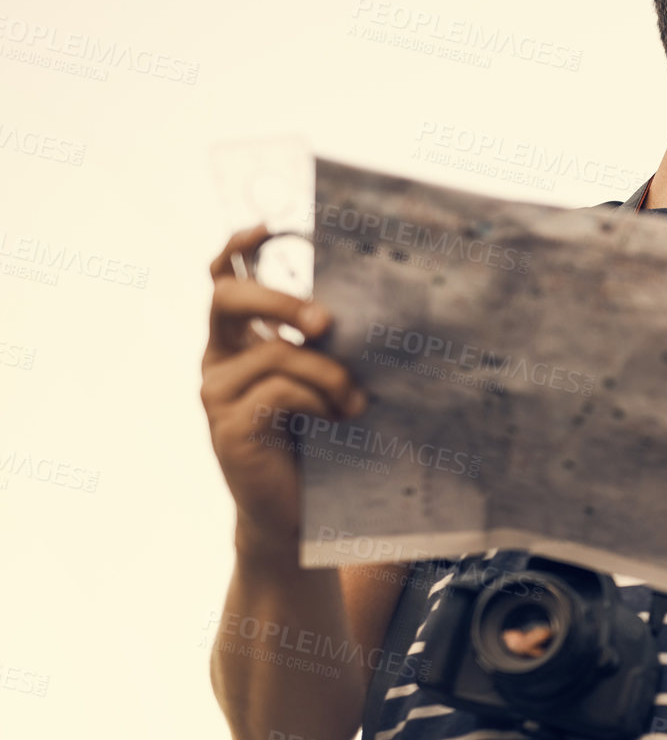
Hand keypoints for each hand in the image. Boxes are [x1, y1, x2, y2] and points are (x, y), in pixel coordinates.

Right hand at [200, 226, 365, 551]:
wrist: (300, 512)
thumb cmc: (321, 440)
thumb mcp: (327, 381)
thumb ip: (328, 345)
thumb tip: (377, 303)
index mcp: (238, 340)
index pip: (224, 278)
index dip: (238, 247)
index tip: (270, 227)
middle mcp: (218, 359)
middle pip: (227, 299)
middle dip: (279, 300)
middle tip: (324, 322)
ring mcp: (216, 393)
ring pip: (273, 353)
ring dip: (327, 374)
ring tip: (355, 403)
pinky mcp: (226, 427)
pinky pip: (278, 393)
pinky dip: (317, 401)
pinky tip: (336, 420)